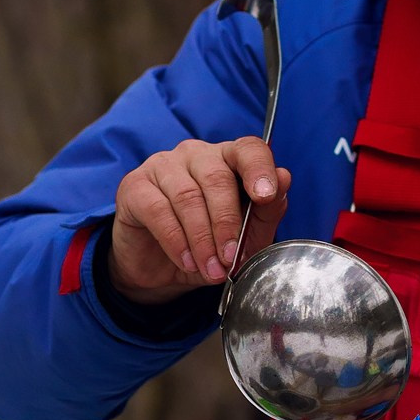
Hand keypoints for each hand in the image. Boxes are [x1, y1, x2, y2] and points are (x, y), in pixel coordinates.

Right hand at [110, 137, 290, 299]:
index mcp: (228, 160)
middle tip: (230, 257)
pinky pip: (158, 209)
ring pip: (188, 196)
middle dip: (227, 223)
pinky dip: (176, 240)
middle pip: (217, 178)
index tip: (265, 197)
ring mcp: (162, 166)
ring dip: (202, 239)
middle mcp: (196, 155)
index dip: (259, 170)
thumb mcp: (245, 238)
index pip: (248, 149)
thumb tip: (284, 179)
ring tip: (210, 269)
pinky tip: (186, 261)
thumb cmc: (207, 246)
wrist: (159, 270)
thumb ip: (266, 212)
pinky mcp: (134, 186)